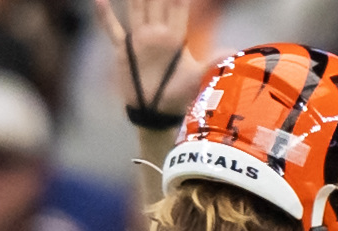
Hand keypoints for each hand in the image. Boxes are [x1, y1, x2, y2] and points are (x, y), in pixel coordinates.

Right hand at [92, 0, 204, 117]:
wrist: (158, 112)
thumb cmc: (178, 96)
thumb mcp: (196, 77)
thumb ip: (212, 61)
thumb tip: (233, 52)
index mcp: (174, 36)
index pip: (177, 6)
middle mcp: (156, 33)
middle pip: (155, 1)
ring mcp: (139, 39)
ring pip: (135, 8)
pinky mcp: (124, 49)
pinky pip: (112, 29)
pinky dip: (105, 16)